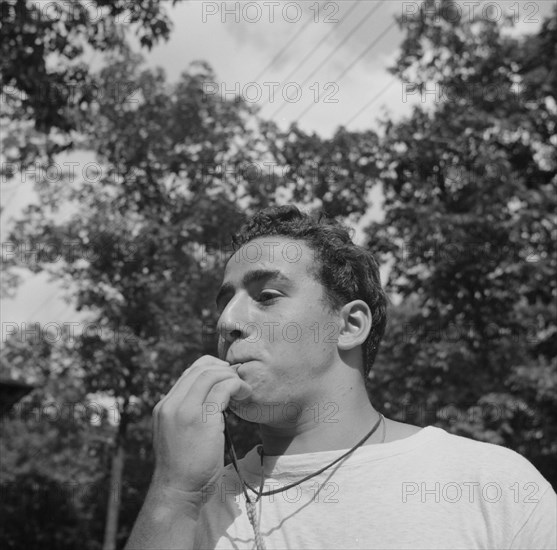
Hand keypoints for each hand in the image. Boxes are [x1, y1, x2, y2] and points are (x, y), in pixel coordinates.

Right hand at [150, 355, 251, 501]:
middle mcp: (170, 405)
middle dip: (223, 369)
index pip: (189, 373)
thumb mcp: (178, 435)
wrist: (177, 493)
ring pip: (210, 374)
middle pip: (199, 368)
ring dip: (231, 377)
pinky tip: (246, 395)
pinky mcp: (201, 420)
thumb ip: (187, 415)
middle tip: (238, 380)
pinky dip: (237, 386)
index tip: (227, 378)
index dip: (211, 369)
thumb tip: (211, 401)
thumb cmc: (184, 469)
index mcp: (164, 407)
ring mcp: (184, 411)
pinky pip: (223, 389)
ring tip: (244, 389)